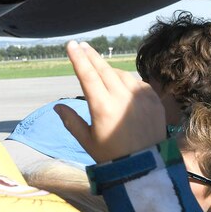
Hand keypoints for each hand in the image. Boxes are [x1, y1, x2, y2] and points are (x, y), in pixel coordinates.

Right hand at [54, 41, 166, 162]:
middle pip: (103, 69)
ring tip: (99, 71)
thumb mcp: (86, 141)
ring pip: (120, 74)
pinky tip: (120, 85)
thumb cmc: (112, 155)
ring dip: (108, 70)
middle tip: (82, 45)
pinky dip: (126, 81)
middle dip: (91, 56)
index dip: (78, 58)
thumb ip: (70, 121)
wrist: (147, 166)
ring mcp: (140, 97)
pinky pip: (136, 82)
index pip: (87, 76)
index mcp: (102, 108)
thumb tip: (57, 107)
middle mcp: (122, 99)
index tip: (71, 45)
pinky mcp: (153, 100)